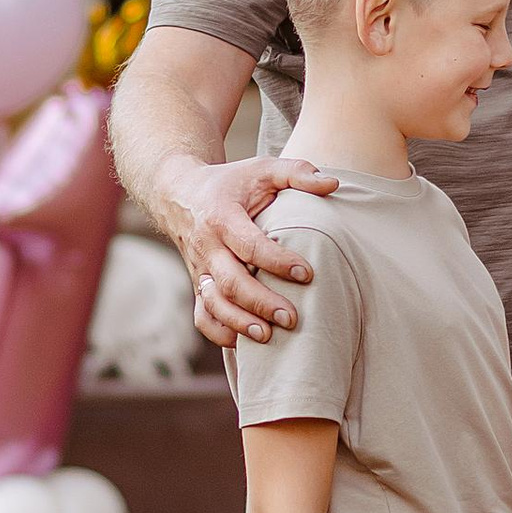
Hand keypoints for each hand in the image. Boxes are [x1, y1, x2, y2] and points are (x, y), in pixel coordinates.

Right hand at [163, 150, 338, 347]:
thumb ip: (297, 172)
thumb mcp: (262, 168)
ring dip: (239, 322)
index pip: (249, 245)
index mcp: (222, 217)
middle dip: (261, 303)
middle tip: (293, 318)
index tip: (307, 273)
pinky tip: (244, 344)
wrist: (178, 194)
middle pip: (230, 282)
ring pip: (214, 303)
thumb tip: (333, 185)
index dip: (277, 261)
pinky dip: (219, 332)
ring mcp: (200, 270)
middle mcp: (207, 247)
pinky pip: (202, 315)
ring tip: (268, 336)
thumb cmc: (230, 183)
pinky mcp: (198, 285)